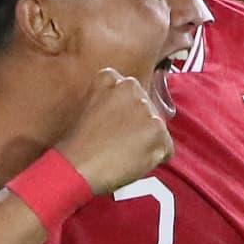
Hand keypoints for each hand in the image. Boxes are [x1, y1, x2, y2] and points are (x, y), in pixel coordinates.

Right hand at [58, 69, 173, 192]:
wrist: (77, 166)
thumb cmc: (78, 144)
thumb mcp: (87, 106)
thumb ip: (108, 99)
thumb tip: (128, 113)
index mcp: (110, 77)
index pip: (130, 94)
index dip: (124, 114)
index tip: (113, 126)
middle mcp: (130, 86)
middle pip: (146, 109)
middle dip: (138, 125)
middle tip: (118, 142)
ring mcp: (146, 108)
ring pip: (156, 128)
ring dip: (146, 142)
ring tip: (122, 153)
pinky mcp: (158, 130)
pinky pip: (166, 148)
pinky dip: (155, 158)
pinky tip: (133, 161)